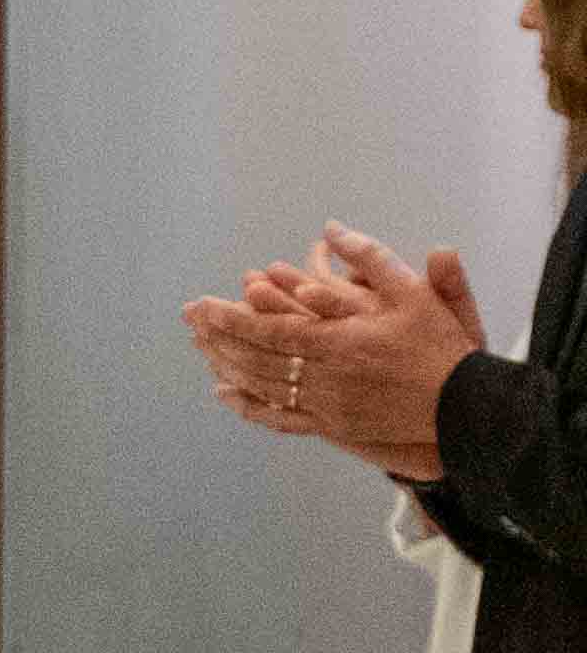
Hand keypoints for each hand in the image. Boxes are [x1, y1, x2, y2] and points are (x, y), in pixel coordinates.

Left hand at [183, 225, 479, 478]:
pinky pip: (281, 417)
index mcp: (339, 342)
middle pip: (256, 358)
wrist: (463, 407)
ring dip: (228, 366)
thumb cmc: (440, 347)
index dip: (230, 318)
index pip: (269, 329)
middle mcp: (325, 377)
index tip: (199, 306)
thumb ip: (370, 258)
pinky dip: (249, 406)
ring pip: (263, 386)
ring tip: (201, 348)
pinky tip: (226, 394)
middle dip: (219, 338)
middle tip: (189, 321)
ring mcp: (326, 405)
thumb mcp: (412, 293)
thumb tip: (332, 228)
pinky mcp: (333, 425)